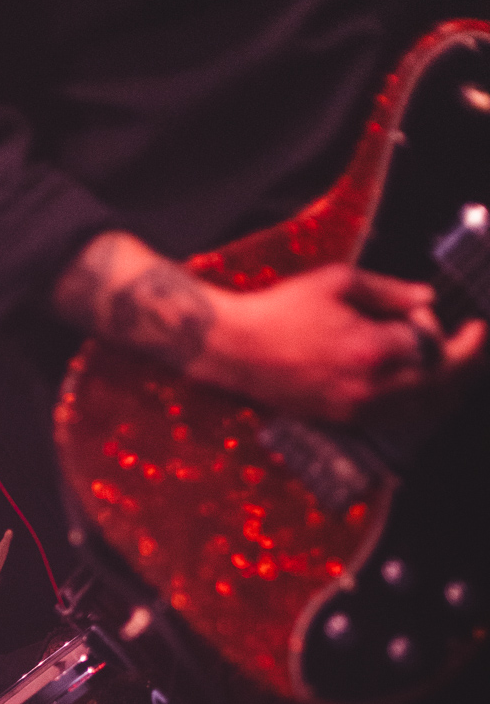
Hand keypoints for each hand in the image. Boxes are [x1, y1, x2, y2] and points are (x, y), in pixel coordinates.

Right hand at [197, 265, 486, 422]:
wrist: (237, 350)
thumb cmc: (283, 310)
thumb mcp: (339, 282)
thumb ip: (390, 291)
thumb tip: (427, 299)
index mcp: (372, 350)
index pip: (432, 346)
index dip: (444, 329)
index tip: (448, 314)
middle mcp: (370, 388)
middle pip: (438, 385)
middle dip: (465, 362)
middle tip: (476, 339)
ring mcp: (356, 410)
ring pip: (422, 410)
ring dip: (447, 389)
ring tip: (460, 367)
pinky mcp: (343, 420)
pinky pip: (397, 420)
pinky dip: (420, 405)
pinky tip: (426, 389)